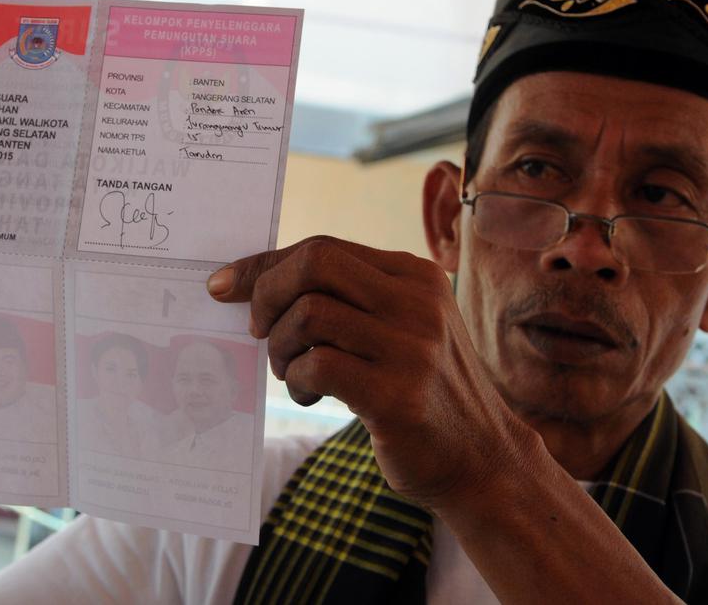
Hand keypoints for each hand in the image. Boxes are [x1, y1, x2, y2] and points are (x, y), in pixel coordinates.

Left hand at [207, 236, 535, 507]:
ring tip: (291, 371)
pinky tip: (309, 394)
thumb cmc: (422, 390)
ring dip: (280, 346)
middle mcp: (418, 302)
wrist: (480, 459)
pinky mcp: (396, 395)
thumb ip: (351, 300)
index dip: (266, 263)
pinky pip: (316, 365)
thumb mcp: (402, 328)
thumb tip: (258, 282)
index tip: (226, 284)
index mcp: (416, 276)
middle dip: (266, 293)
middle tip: (257, 329)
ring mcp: (412, 347)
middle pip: (315, 263)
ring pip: (308, 314)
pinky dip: (296, 378)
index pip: (324, 248)